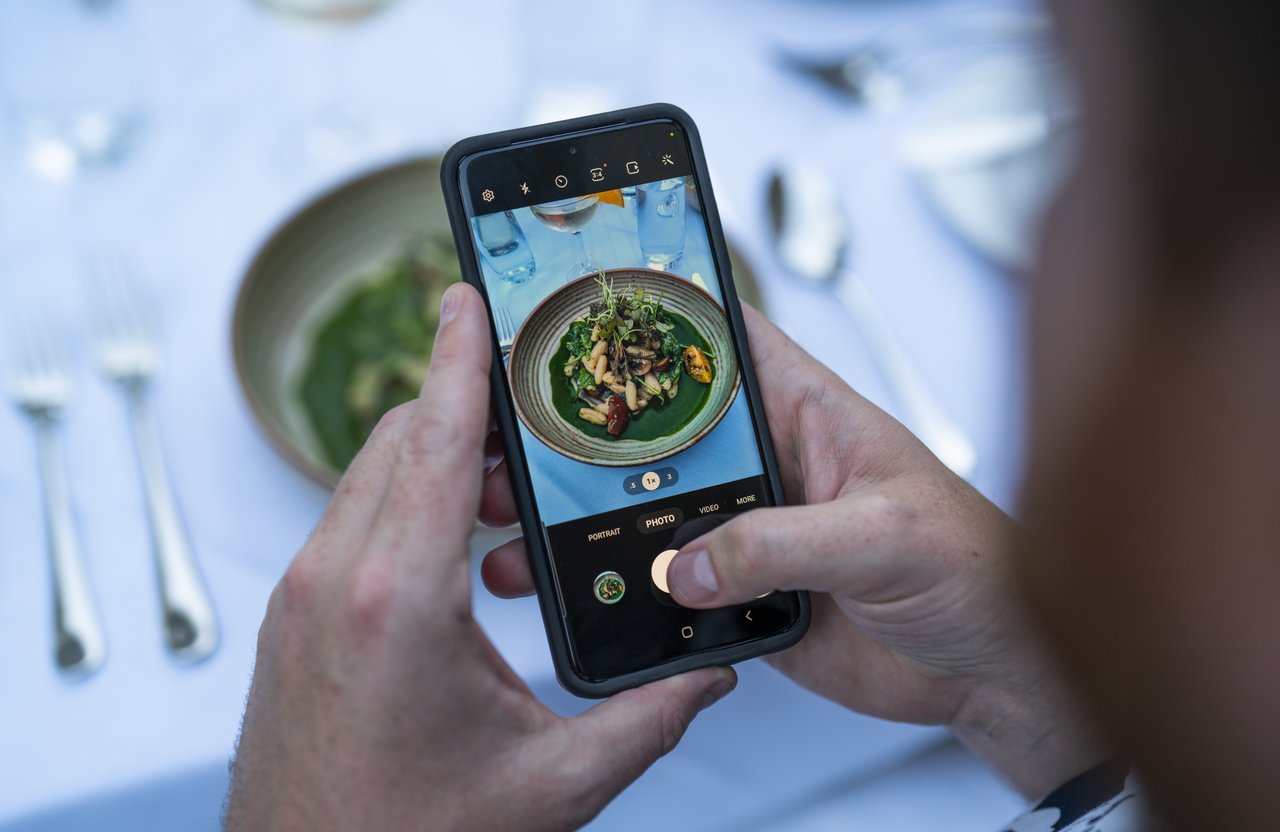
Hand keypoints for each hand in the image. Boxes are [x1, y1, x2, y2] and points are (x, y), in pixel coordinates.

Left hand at [225, 283, 735, 831]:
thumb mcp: (550, 785)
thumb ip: (645, 721)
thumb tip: (708, 676)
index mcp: (399, 602)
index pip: (431, 442)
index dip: (457, 359)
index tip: (466, 296)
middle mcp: (335, 582)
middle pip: (398, 442)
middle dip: (461, 407)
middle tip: (523, 412)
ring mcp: (302, 595)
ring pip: (368, 476)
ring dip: (430, 457)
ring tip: (498, 488)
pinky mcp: (293, 615)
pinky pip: (349, 518)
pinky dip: (401, 500)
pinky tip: (452, 541)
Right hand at [481, 304, 1105, 798]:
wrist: (992, 674)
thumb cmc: (978, 572)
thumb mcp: (884, 537)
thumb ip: (784, 542)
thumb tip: (692, 563)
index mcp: (810, 414)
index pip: (728, 338)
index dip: (664, 313)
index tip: (589, 303)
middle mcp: (772, 466)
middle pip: (666, 430)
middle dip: (597, 430)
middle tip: (528, 438)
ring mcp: (753, 532)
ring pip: (656, 511)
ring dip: (600, 520)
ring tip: (534, 523)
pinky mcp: (746, 597)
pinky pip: (673, 588)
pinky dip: (632, 593)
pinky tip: (594, 594)